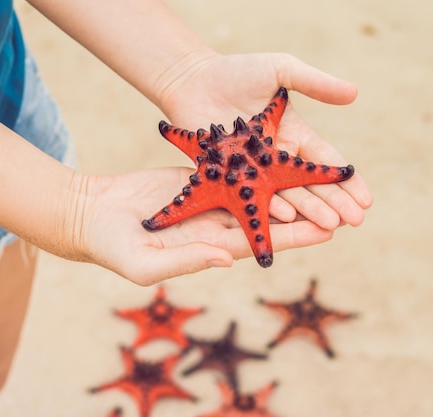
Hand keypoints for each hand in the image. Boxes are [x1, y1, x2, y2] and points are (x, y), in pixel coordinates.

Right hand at [74, 168, 334, 284]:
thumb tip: (223, 258)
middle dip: (302, 213)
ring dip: (285, 187)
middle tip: (338, 205)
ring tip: (318, 177)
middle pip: (267, 217)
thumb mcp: (146, 262)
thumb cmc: (114, 247)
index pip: (261, 242)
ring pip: (254, 191)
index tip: (327, 232)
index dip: (294, 239)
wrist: (94, 215)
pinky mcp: (197, 177)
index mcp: (209, 246)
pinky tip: (278, 154)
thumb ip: (185, 260)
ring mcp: (208, 199)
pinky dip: (254, 164)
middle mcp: (216, 224)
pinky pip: (231, 169)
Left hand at [157, 52, 372, 229]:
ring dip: (308, 210)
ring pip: (285, 195)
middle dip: (333, 202)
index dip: (346, 181)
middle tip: (353, 220)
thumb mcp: (280, 70)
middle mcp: (276, 159)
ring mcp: (253, 172)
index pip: (324, 162)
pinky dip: (270, 206)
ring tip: (329, 225)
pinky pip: (251, 195)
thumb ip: (314, 83)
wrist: (191, 80)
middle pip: (309, 185)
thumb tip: (355, 94)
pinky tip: (288, 218)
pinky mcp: (229, 178)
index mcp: (293, 136)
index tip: (366, 200)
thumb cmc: (236, 73)